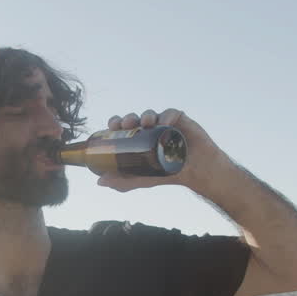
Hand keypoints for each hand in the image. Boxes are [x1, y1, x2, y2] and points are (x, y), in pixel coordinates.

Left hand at [96, 108, 224, 192]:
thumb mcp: (143, 179)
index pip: (123, 127)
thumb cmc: (169, 173)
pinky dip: (167, 115)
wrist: (196, 172)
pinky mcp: (180, 120)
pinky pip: (172, 113)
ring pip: (151, 114)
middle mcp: (149, 129)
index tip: (112, 127)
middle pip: (135, 118)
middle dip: (128, 118)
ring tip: (145, 123)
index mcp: (138, 138)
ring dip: (145, 115)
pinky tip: (164, 122)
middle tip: (125, 125)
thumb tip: (99, 182)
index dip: (116, 124)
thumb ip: (123, 181)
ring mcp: (164, 124)